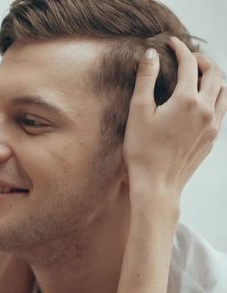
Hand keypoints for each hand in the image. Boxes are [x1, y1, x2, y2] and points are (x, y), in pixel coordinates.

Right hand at [123, 37, 226, 199]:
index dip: (180, 50)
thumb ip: (145, 79)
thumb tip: (151, 54)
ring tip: (196, 76)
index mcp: (187, 101)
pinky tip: (200, 101)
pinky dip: (215, 96)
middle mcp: (206, 110)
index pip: (189, 65)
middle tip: (186, 58)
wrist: (157, 184)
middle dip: (201, 60)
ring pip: (224, 91)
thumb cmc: (143, 150)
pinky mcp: (213, 138)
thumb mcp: (138, 111)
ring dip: (213, 78)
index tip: (170, 43)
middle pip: (215, 73)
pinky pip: (222, 108)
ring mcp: (213, 125)